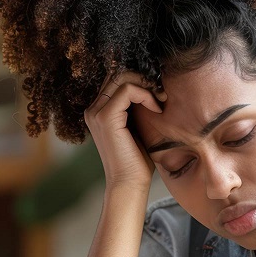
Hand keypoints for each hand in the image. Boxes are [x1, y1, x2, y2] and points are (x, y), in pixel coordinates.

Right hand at [85, 71, 165, 191]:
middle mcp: (93, 109)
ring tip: (161, 100)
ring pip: (122, 77)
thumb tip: (152, 82)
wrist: (130, 183)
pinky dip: (146, 95)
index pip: (116, 78)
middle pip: (118, 73)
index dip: (139, 79)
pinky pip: (128, 90)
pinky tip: (156, 109)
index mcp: (98, 110)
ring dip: (146, 85)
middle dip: (143, 78)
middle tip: (162, 93)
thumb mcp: (137, 125)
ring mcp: (96, 112)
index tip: (158, 92)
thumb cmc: (137, 159)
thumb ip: (136, 105)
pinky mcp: (106, 117)